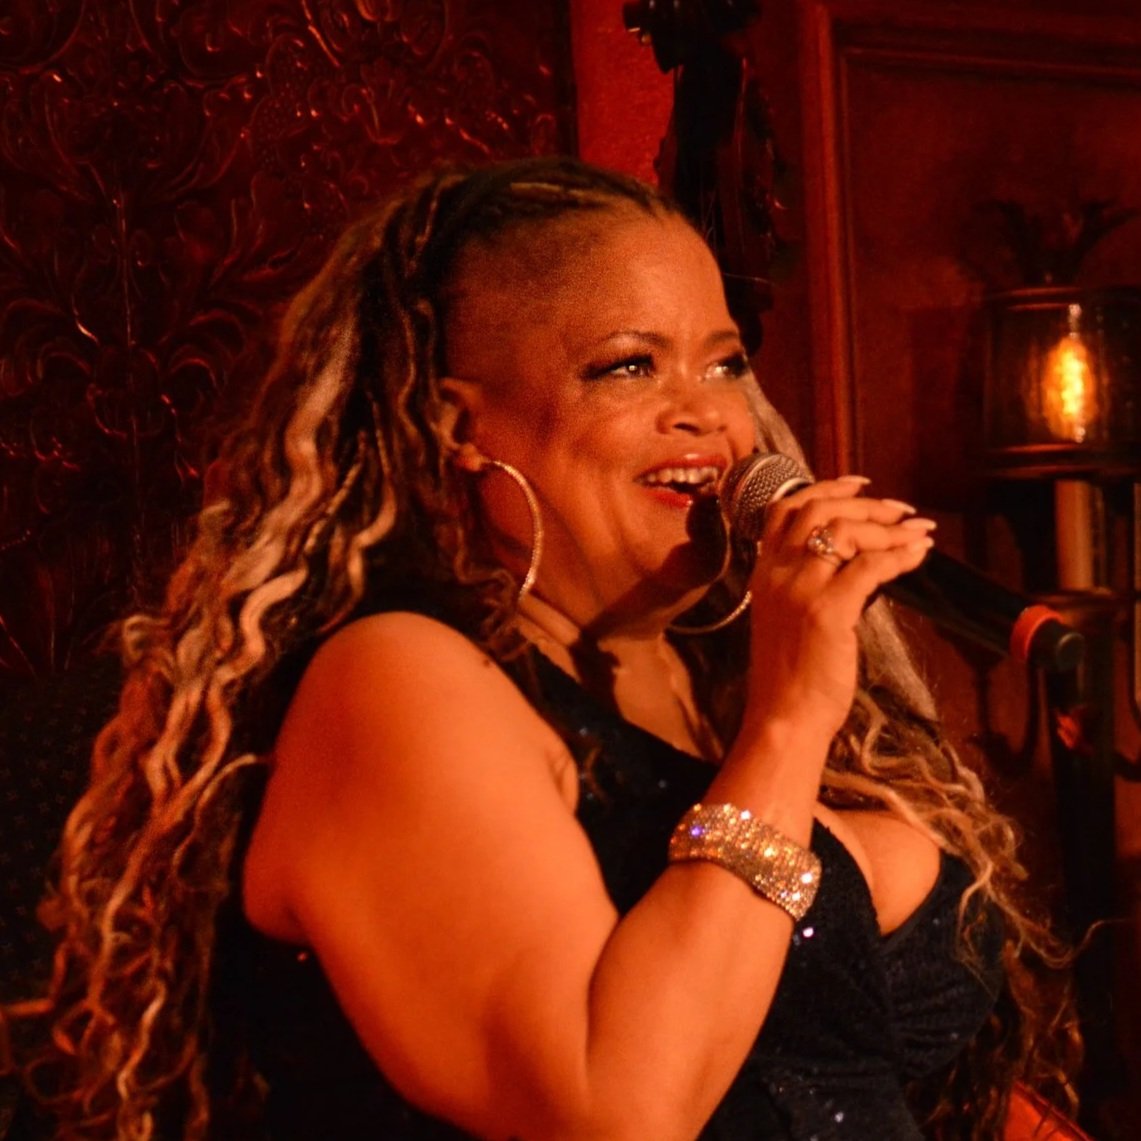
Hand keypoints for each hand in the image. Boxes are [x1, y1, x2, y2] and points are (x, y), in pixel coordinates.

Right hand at [741, 477, 933, 743]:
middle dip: (866, 504)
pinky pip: (871, 566)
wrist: (783, 717)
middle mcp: (777, 573)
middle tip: (901, 511)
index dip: (825, 488)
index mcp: (763, 573)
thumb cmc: (791, 676)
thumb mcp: (786, 618)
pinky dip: (900, 555)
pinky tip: (919, 555)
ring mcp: (800, 589)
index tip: (860, 484)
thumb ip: (805, 584)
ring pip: (846, 531)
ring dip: (889, 527)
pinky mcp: (828, 610)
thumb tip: (854, 560)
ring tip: (918, 532)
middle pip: (818, 510)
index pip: (785, 511)